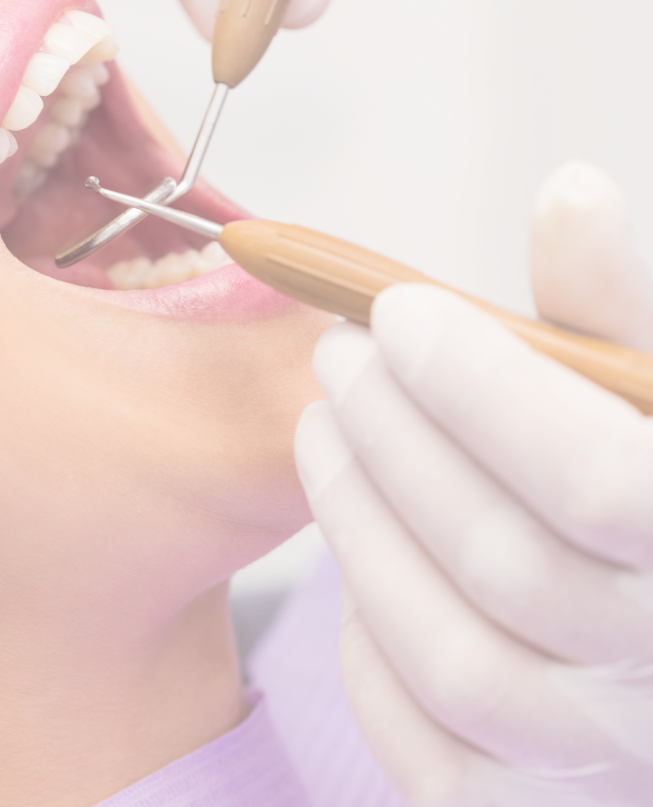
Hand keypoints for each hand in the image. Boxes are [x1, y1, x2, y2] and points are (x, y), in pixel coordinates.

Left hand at [295, 160, 652, 804]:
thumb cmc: (649, 489)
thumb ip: (615, 313)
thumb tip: (567, 193)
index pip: (600, 482)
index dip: (483, 388)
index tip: (394, 308)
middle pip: (505, 563)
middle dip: (395, 438)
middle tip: (336, 352)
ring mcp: (608, 769)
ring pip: (453, 656)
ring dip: (362, 524)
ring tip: (323, 428)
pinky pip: (423, 742)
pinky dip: (371, 640)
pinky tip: (362, 550)